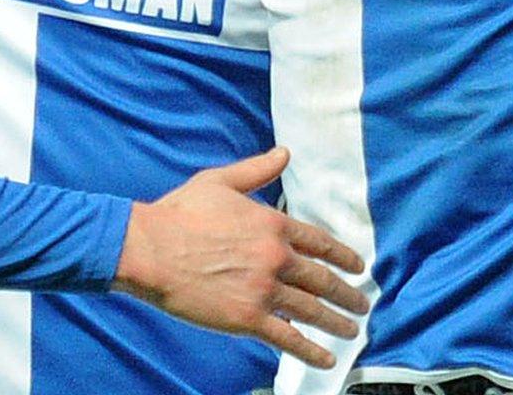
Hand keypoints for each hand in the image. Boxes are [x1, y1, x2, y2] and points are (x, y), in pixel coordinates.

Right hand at [114, 147, 367, 368]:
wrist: (149, 249)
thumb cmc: (180, 213)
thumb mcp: (220, 181)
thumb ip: (257, 170)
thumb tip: (285, 153)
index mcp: (273, 225)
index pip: (321, 243)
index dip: (344, 257)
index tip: (359, 267)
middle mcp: (276, 257)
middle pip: (323, 279)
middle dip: (348, 294)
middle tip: (362, 304)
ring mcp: (264, 289)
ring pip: (312, 310)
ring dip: (338, 322)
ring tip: (352, 329)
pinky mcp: (247, 318)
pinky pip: (287, 338)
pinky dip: (310, 350)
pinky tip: (327, 359)